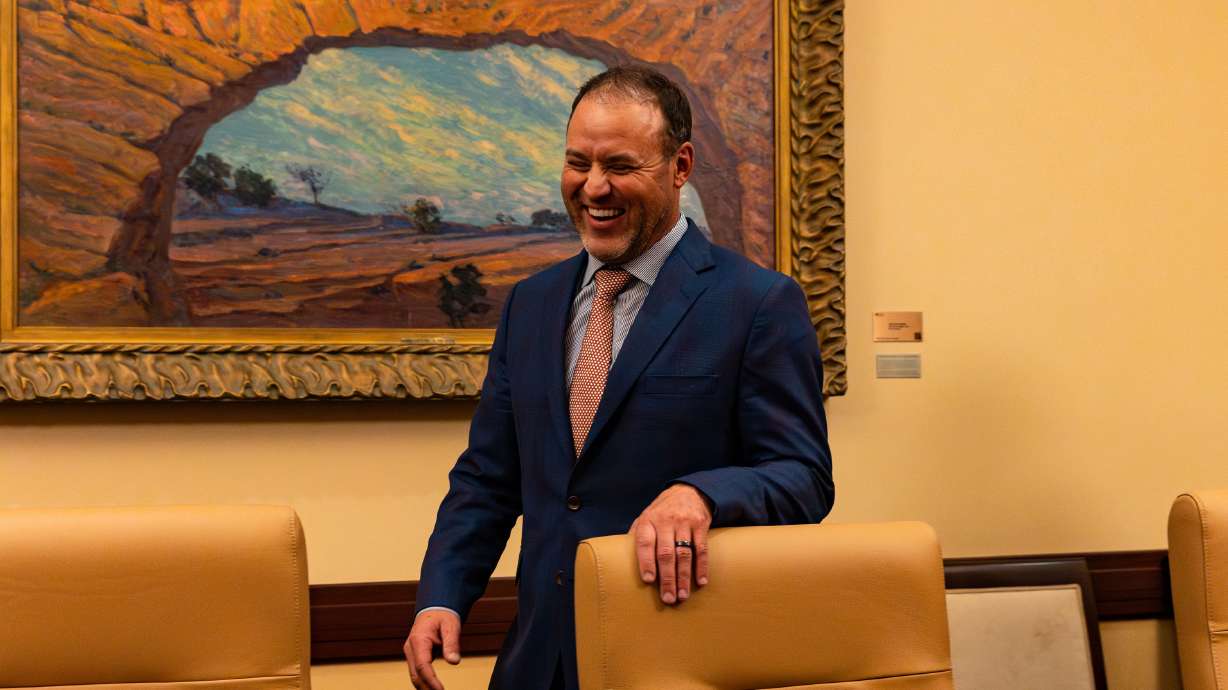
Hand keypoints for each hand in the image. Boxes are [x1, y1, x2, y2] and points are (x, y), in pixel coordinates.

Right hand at [405, 609, 461, 689]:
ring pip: (415, 675)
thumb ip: (452, 644)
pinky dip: (424, 682)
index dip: (431, 680)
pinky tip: (432, 689)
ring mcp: (411, 652)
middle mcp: (411, 647)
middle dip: (426, 688)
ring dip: (424, 687)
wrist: (434, 609)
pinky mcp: (414, 656)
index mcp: (419, 640)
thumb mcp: (451, 626)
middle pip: (416, 675)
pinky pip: (417, 672)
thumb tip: (454, 661)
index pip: (423, 666)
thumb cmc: (443, 615)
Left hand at [629, 484, 711, 604]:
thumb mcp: (645, 518)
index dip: (645, 562)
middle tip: (668, 599)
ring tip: (682, 595)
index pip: (644, 543)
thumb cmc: (661, 511)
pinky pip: (702, 549)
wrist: (687, 491)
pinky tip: (701, 582)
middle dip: (667, 578)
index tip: (648, 580)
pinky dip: (701, 567)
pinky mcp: (700, 525)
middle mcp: (665, 521)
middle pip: (666, 553)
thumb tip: (620, 560)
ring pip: (684, 554)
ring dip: (684, 577)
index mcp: (648, 521)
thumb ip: (636, 536)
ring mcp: (684, 523)